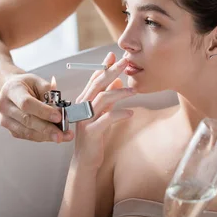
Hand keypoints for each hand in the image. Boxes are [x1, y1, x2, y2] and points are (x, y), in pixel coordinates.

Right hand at [0, 73, 73, 142]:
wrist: (10, 89)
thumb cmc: (26, 84)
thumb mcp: (38, 81)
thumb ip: (49, 92)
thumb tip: (59, 110)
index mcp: (11, 89)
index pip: (26, 103)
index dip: (43, 111)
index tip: (58, 117)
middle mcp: (4, 105)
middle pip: (26, 120)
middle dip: (47, 128)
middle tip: (63, 134)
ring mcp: (4, 119)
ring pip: (27, 131)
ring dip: (46, 136)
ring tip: (62, 136)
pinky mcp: (9, 129)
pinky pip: (27, 136)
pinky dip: (41, 137)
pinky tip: (52, 135)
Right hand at [72, 52, 135, 170]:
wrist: (86, 161)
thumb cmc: (95, 136)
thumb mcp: (101, 113)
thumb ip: (107, 97)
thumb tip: (117, 80)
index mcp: (84, 101)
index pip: (94, 79)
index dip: (103, 66)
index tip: (113, 55)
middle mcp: (82, 107)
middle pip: (97, 84)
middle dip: (111, 71)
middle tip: (125, 61)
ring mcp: (85, 120)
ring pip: (102, 99)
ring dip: (119, 92)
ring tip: (134, 90)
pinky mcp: (91, 132)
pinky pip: (107, 119)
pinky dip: (119, 114)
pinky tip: (130, 112)